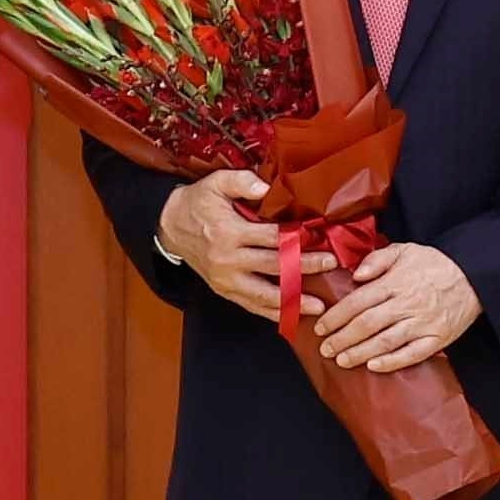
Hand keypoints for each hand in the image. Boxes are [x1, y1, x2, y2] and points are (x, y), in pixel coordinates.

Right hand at [157, 170, 331, 320]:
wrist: (170, 226)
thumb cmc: (198, 203)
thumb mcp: (215, 183)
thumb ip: (241, 182)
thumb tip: (266, 188)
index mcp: (228, 233)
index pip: (269, 238)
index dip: (296, 240)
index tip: (319, 239)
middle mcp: (228, 261)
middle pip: (273, 267)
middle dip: (304, 267)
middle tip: (329, 265)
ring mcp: (226, 281)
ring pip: (264, 295)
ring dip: (292, 302)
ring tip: (317, 306)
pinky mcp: (224, 291)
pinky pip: (252, 306)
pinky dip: (273, 314)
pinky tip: (293, 317)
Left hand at [313, 240, 479, 372]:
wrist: (475, 275)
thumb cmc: (435, 264)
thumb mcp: (404, 250)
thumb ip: (377, 260)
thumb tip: (355, 275)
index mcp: (394, 283)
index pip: (357, 302)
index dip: (336, 316)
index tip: (320, 327)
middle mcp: (406, 304)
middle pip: (367, 324)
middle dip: (342, 339)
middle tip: (325, 349)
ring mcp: (423, 323)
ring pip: (386, 341)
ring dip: (361, 353)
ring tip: (342, 361)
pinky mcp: (438, 338)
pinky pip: (413, 354)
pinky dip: (393, 362)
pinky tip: (374, 367)